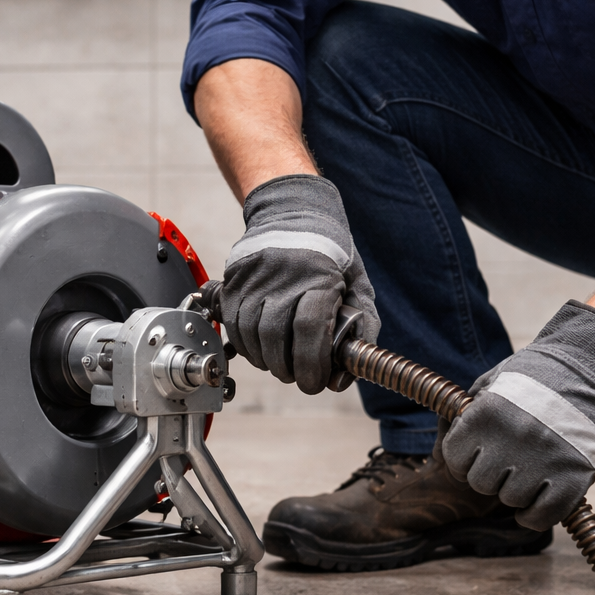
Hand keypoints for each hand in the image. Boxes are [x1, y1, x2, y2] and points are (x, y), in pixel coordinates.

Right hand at [221, 174, 379, 393]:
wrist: (294, 212)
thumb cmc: (330, 252)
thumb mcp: (358, 284)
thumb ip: (362, 326)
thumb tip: (347, 371)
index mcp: (319, 276)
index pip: (309, 330)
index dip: (312, 364)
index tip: (316, 382)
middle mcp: (282, 275)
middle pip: (275, 337)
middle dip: (287, 369)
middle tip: (298, 376)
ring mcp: (253, 278)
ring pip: (249, 335)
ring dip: (264, 360)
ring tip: (279, 364)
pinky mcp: (233, 280)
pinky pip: (231, 323)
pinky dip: (244, 345)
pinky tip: (260, 348)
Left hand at [441, 301, 594, 529]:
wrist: (589, 365)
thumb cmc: (535, 374)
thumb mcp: (492, 382)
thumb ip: (466, 413)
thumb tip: (441, 448)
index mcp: (485, 415)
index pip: (454, 459)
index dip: (463, 459)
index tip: (476, 455)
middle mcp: (511, 440)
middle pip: (481, 483)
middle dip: (490, 475)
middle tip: (507, 461)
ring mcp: (543, 460)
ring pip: (511, 499)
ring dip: (516, 490)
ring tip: (529, 469)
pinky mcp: (574, 477)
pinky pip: (542, 515)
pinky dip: (535, 516)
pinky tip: (536, 502)